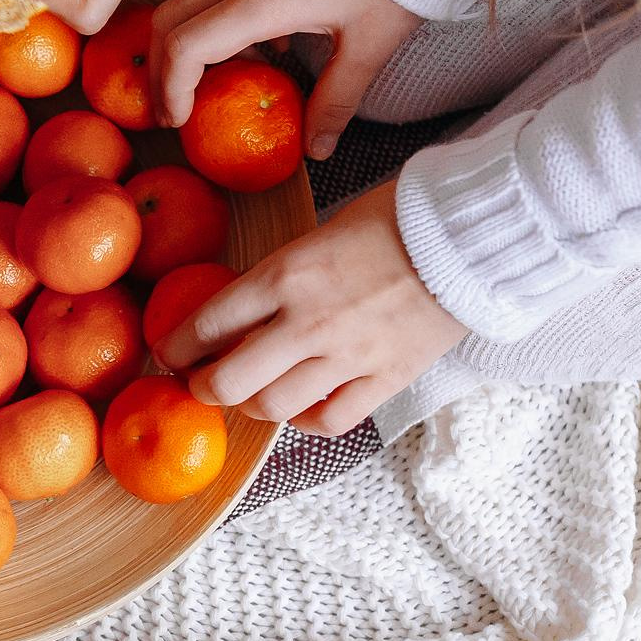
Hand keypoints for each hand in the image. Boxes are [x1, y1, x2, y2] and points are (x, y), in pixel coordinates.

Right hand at [151, 0, 421, 157]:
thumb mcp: (370, 46)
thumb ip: (336, 100)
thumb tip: (316, 149)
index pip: (187, 46)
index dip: (171, 88)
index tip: (179, 119)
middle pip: (169, 19)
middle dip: (162, 67)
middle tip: (177, 107)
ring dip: (191, 42)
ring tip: (225, 81)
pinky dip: (218, 18)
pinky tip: (265, 42)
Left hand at [155, 182, 465, 436]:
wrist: (471, 235)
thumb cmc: (395, 218)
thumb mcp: (320, 231)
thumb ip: (282, 275)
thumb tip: (246, 309)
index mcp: (285, 275)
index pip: (207, 323)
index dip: (177, 345)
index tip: (170, 351)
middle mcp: (308, 322)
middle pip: (228, 381)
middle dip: (203, 387)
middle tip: (199, 382)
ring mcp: (348, 356)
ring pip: (273, 408)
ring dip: (250, 405)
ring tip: (248, 395)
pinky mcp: (387, 378)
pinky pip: (329, 421)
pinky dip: (306, 421)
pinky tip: (301, 407)